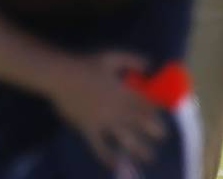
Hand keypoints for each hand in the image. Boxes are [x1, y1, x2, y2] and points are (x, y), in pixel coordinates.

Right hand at [48, 52, 164, 168]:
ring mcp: (104, 122)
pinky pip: (100, 146)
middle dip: (154, 131)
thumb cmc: (85, 65)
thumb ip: (132, 59)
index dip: (156, 111)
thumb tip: (148, 65)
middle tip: (161, 135)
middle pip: (140, 123)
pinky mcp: (89, 129)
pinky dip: (108, 157)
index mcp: (124, 93)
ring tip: (149, 156)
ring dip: (139, 149)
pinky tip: (116, 165)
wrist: (60, 76)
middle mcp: (118, 110)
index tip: (160, 114)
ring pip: (126, 138)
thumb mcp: (111, 56)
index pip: (146, 105)